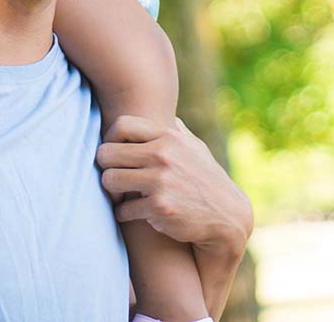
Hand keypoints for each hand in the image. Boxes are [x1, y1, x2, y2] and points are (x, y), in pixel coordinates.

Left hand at [96, 115, 252, 252]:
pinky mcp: (159, 207)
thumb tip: (168, 117)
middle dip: (105, 165)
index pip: (122, 125)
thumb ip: (177, 132)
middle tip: (111, 174)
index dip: (109, 137)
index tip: (112, 150)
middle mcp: (163, 155)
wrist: (228, 217)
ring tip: (118, 194)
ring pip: (110, 180)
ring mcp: (161, 181)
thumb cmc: (207, 180)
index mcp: (168, 137)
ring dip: (111, 190)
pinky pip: (123, 209)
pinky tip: (130, 213)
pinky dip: (123, 213)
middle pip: (108, 153)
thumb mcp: (196, 149)